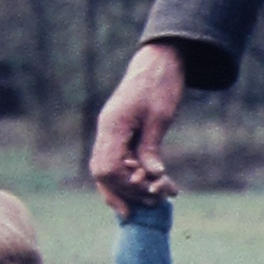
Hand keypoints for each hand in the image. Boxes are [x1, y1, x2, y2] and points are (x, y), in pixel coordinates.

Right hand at [90, 42, 185, 216]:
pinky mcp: (119, 133)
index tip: (149, 190)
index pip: (107, 167)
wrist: (159, 62)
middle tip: (156, 201)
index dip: (125, 185)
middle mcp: (106, 131)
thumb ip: (151, 146)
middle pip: (102, 173)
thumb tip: (152, 176)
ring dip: (129, 188)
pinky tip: (148, 186)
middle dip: (126, 192)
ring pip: (107, 171)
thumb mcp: (160, 116)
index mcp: (112, 125)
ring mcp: (110, 132)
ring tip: (156, 198)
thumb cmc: (161, 84)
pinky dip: (130, 177)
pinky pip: (117, 162)